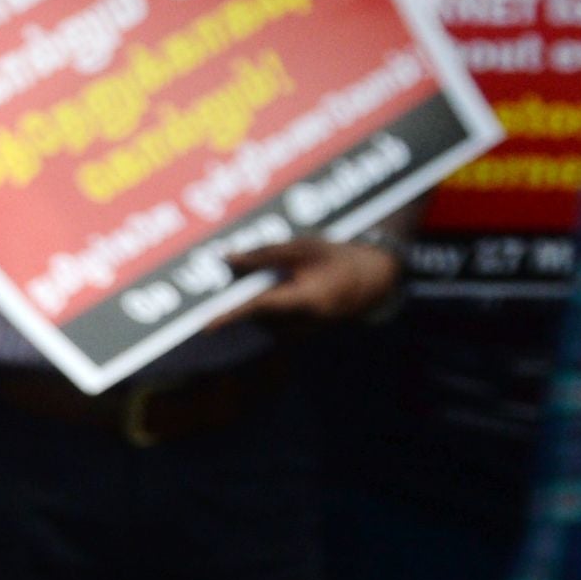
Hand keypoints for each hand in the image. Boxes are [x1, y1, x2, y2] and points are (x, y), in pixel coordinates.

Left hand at [228, 234, 398, 323]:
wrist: (374, 278)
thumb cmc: (339, 258)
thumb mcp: (302, 248)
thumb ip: (264, 254)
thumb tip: (227, 260)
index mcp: (307, 300)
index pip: (260, 308)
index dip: (231, 316)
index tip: (206, 326)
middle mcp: (306, 322)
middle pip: (258, 314)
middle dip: (245, 297)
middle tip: (239, 275)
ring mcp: (305, 331)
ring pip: (265, 319)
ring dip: (260, 300)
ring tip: (281, 277)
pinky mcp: (303, 332)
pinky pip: (275, 321)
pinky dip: (271, 305)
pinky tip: (286, 286)